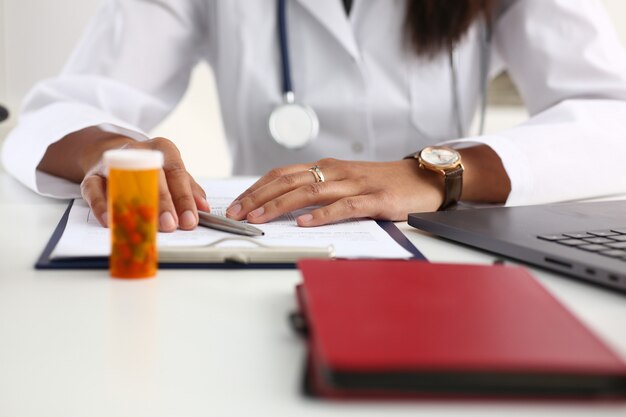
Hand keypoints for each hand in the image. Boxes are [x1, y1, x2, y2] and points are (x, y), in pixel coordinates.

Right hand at [80, 137, 209, 231]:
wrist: (113, 152)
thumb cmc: (151, 167)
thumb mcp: (173, 172)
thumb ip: (189, 188)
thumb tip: (204, 207)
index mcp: (163, 149)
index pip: (176, 173)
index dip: (184, 198)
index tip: (190, 220)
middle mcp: (138, 152)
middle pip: (152, 177)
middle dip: (162, 203)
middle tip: (170, 225)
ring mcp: (114, 162)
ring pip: (124, 183)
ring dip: (134, 207)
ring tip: (143, 227)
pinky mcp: (92, 176)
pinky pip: (95, 191)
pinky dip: (102, 207)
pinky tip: (110, 222)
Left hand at [225, 158, 443, 226]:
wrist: (424, 178)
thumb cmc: (383, 183)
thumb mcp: (346, 182)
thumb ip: (320, 190)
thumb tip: (285, 205)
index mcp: (327, 167)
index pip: (282, 174)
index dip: (256, 188)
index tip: (236, 203)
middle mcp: (336, 172)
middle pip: (288, 180)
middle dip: (258, 197)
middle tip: (236, 213)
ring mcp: (356, 184)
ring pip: (310, 191)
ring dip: (281, 205)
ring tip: (259, 218)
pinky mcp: (376, 199)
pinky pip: (344, 206)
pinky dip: (322, 215)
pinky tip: (304, 223)